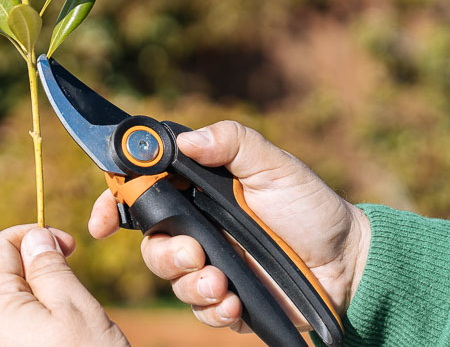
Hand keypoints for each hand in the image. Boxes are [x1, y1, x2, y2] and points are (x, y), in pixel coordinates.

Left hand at [0, 224, 128, 345]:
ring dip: (45, 293)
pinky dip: (44, 317)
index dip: (32, 235)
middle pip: (2, 273)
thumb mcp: (74, 307)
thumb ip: (49, 267)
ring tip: (76, 314)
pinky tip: (69, 335)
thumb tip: (33, 238)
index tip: (68, 245)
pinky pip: (20, 325)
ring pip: (14, 300)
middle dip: (40, 266)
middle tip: (75, 281)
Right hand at [88, 120, 370, 332]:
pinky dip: (213, 307)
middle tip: (195, 254)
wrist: (348, 262)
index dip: (113, 204)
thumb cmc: (309, 206)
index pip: (142, 192)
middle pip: (150, 241)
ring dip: (190, 282)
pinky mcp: (225, 300)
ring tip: (223, 282)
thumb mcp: (274, 165)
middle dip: (165, 252)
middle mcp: (197, 228)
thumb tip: (184, 140)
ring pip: (171, 278)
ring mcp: (209, 265)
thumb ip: (231, 142)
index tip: (100, 223)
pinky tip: (235, 300)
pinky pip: (201, 309)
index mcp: (197, 191)